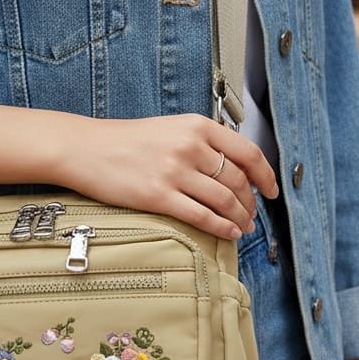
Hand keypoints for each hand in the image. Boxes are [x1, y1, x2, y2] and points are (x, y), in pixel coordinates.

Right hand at [64, 112, 277, 239]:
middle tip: (252, 214)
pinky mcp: (159, 196)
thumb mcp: (170, 128)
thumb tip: (233, 168)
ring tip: (243, 227)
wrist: (86, 148)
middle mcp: (189, 146)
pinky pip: (202, 217)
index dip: (266, 175)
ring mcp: (174, 172)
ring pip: (225, 201)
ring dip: (240, 219)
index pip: (247, 152)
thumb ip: (201, 142)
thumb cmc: (125, 141)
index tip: (272, 190)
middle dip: (251, 202)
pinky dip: (221, 228)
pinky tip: (228, 233)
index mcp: (195, 126)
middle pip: (239, 180)